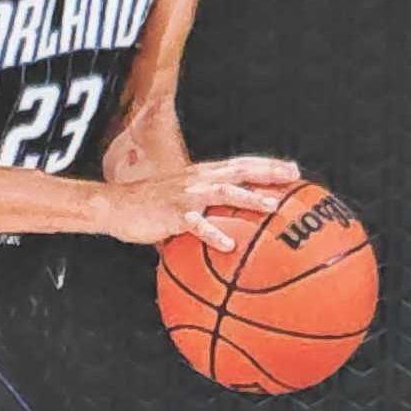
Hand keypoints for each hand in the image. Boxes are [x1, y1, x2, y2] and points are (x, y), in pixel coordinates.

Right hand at [99, 156, 301, 250]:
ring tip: (272, 206)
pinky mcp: (173, 213)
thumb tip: (225, 239)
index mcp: (201, 176)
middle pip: (240, 170)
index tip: (292, 170)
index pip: (239, 165)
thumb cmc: (148, 209)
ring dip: (249, 197)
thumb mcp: (179, 205)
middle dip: (268, 171)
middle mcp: (198, 179)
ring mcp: (186, 195)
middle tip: (294, 176)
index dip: (266, 165)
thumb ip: (203, 215)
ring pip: (224, 192)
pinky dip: (214, 234)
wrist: (116, 207)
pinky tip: (228, 246)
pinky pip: (197, 224)